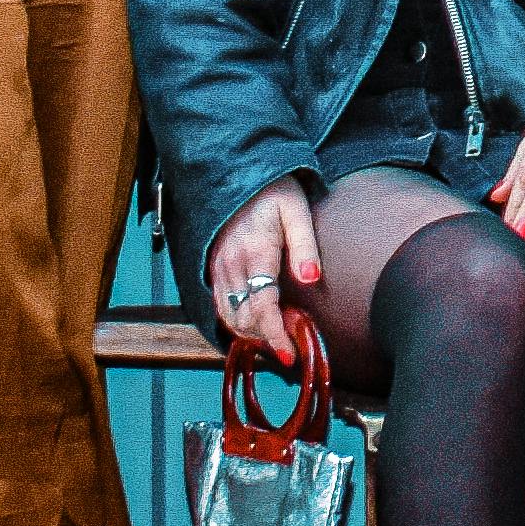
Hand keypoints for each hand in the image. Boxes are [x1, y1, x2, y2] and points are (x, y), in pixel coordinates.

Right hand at [206, 185, 326, 367]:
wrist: (240, 171)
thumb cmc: (273, 189)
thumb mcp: (297, 210)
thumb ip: (305, 246)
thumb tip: (311, 280)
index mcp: (255, 253)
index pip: (262, 308)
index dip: (276, 336)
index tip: (290, 354)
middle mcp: (231, 264)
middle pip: (243, 319)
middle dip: (266, 338)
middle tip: (292, 342)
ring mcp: (218, 266)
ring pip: (228, 316)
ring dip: (250, 333)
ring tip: (276, 337)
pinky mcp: (213, 265)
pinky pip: (219, 304)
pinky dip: (234, 320)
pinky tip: (254, 323)